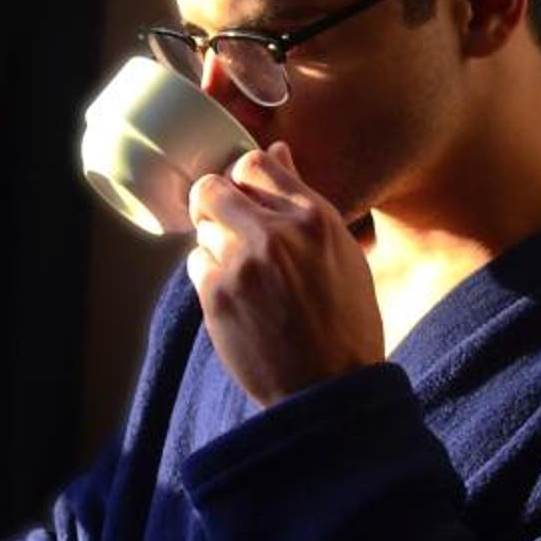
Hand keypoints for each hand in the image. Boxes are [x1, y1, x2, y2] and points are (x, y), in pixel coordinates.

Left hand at [185, 141, 384, 406]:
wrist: (330, 387)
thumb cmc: (345, 322)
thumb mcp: (343, 252)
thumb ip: (304, 201)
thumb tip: (277, 154)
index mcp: (314, 217)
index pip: (254, 163)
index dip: (242, 179)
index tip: (244, 198)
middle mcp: (275, 232)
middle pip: (212, 188)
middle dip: (214, 204)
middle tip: (226, 227)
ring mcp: (241, 263)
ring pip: (202, 228)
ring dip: (214, 244)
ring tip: (243, 273)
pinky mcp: (216, 294)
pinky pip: (195, 263)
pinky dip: (209, 275)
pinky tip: (236, 296)